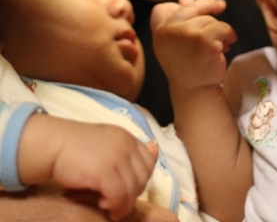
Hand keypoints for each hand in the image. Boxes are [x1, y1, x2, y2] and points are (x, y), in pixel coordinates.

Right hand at [19, 115, 157, 221]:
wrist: (53, 144)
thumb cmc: (77, 148)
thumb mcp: (107, 144)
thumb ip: (127, 151)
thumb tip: (155, 148)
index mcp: (127, 137)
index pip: (149, 162)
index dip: (140, 179)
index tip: (125, 189)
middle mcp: (126, 144)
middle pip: (142, 177)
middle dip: (132, 194)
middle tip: (116, 203)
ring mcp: (117, 156)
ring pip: (132, 189)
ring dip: (122, 203)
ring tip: (107, 206)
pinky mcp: (105, 170)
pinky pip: (119, 195)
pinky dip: (113, 204)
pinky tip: (100, 203)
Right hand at [151, 0, 236, 89]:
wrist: (196, 92)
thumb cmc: (188, 68)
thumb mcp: (176, 44)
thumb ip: (179, 23)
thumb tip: (186, 0)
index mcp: (159, 34)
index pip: (161, 9)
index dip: (176, 6)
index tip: (189, 5)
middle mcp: (169, 32)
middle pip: (191, 7)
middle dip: (209, 4)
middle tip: (221, 5)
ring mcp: (186, 34)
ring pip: (210, 20)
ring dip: (219, 30)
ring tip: (219, 45)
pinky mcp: (204, 40)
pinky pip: (222, 27)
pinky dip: (229, 35)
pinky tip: (225, 47)